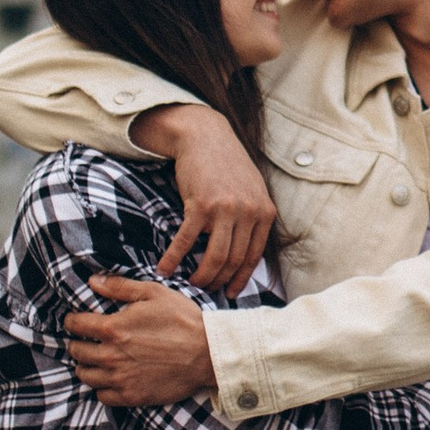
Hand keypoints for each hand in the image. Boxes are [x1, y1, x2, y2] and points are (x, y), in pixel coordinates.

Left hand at [66, 278, 218, 405]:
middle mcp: (111, 355)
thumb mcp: (154, 293)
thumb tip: (93, 281)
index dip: (72, 321)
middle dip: (77, 343)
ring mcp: (120, 379)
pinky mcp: (132, 396)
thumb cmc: (183, 320)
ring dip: (86, 367)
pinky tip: (111, 379)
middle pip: (76, 352)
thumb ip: (120, 287)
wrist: (208, 354)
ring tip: (96, 361)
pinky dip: (102, 388)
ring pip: (85, 376)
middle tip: (86, 341)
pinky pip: (102, 396)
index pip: (75, 325)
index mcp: (112, 328)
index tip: (76, 321)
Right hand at [131, 102, 275, 294]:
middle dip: (219, 281)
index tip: (231, 293)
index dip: (241, 279)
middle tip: (206, 289)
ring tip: (190, 284)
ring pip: (215, 257)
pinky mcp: (200, 205)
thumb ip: (254, 217)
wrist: (205, 136)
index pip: (254, 257)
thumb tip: (249, 252)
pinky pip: (186, 241)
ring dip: (201, 276)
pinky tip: (164, 269)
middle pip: (234, 261)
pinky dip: (174, 258)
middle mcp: (249, 212)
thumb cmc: (227, 165)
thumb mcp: (252, 190)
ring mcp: (225, 209)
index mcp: (265, 212)